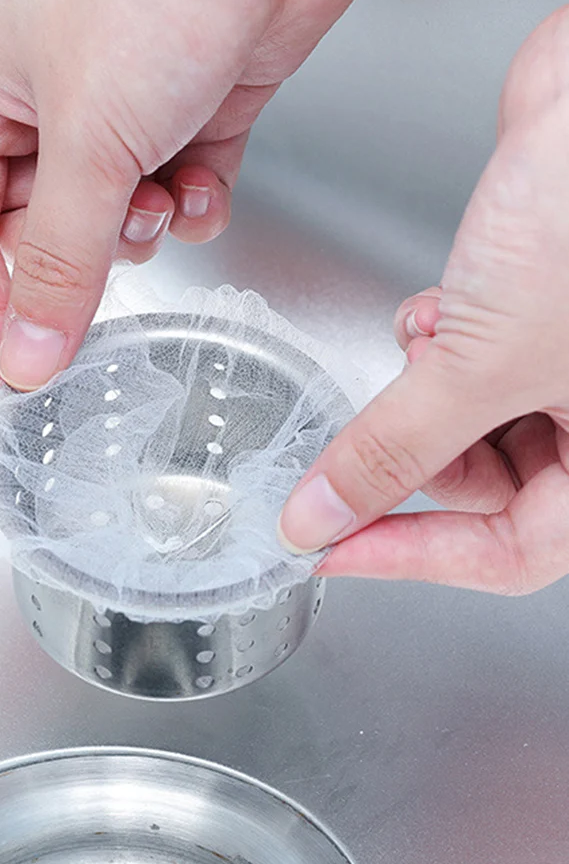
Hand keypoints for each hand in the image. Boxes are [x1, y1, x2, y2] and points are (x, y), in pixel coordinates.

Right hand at [0, 0, 392, 388]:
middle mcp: (36, 101)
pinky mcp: (181, 114)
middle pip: (30, 233)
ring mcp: (112, 108)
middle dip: (72, 265)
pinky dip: (189, 203)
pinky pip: (169, 195)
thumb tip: (26, 352)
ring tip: (156, 199)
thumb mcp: (87, 146)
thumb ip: (57, 264)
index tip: (5, 370)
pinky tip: (202, 180)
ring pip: (103, 222)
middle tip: (96, 296)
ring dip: (135, 232)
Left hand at [278, 6, 568, 594]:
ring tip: (436, 334)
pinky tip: (442, 305)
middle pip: (487, 486)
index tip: (328, 549)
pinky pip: (466, 364)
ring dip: (423, 386)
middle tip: (385, 418)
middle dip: (419, 448)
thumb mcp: (478, 362)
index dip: (411, 557)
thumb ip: (391, 448)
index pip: (510, 554)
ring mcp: (565, 365)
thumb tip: (319, 519)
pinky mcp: (533, 315)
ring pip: (467, 423)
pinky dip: (437, 343)